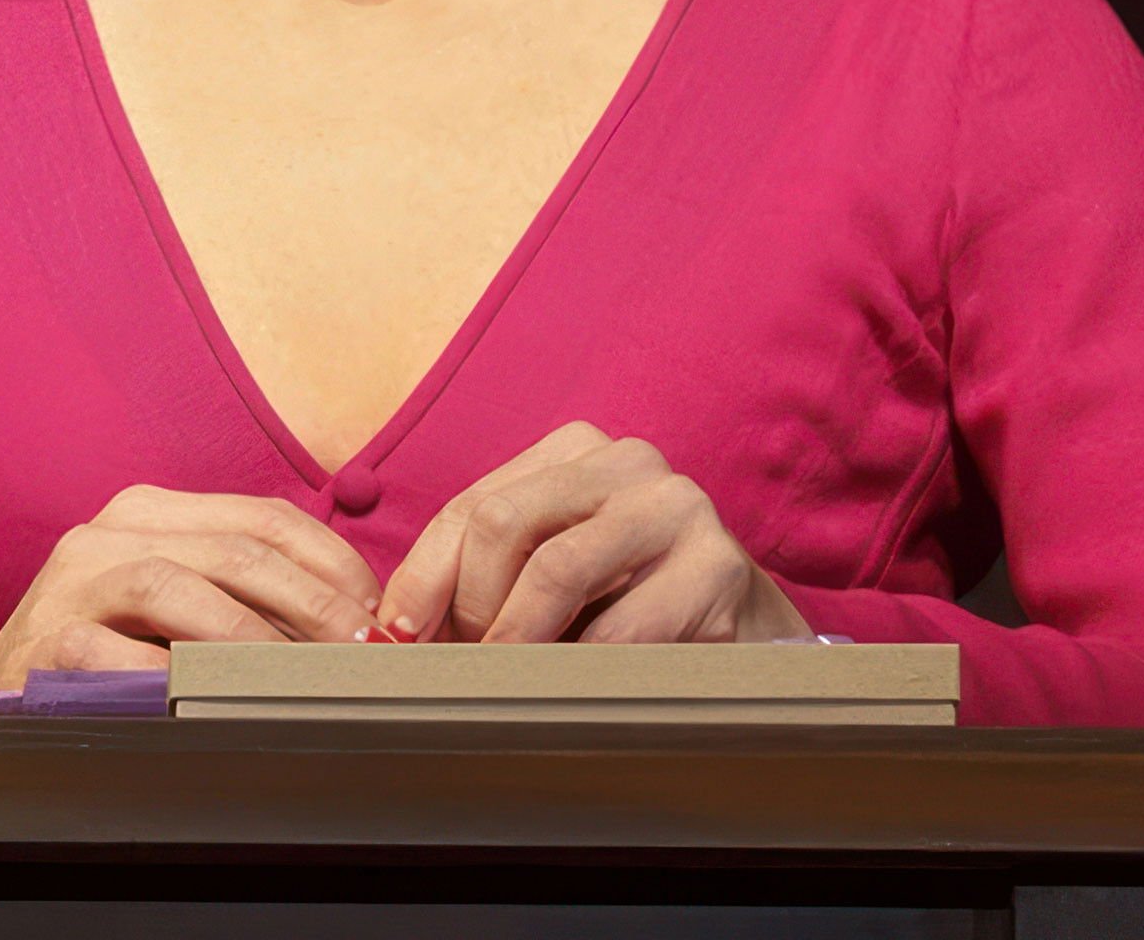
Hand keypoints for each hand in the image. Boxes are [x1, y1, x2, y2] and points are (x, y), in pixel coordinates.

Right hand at [0, 486, 381, 711]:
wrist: (4, 696)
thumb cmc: (107, 650)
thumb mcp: (170, 600)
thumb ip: (239, 591)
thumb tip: (350, 620)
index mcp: (149, 512)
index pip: (264, 517)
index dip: (333, 565)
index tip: (375, 616)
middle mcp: (109, 534)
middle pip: (236, 551)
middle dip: (313, 605)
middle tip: (359, 656)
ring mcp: (73, 584)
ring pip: (176, 585)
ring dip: (251, 637)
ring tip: (296, 678)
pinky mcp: (45, 641)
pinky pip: (115, 652)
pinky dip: (168, 676)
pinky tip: (209, 702)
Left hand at [377, 423, 810, 643]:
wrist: (748, 631)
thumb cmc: (630, 603)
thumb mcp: (553, 570)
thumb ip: (487, 576)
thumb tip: (395, 628)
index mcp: (573, 452)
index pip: (470, 507)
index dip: (423, 576)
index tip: (397, 635)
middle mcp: (626, 463)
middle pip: (502, 524)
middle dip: (472, 608)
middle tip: (469, 666)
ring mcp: (678, 508)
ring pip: (558, 569)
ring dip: (519, 639)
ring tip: (510, 682)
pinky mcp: (719, 568)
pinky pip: (624, 628)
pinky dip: (583, 669)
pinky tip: (573, 692)